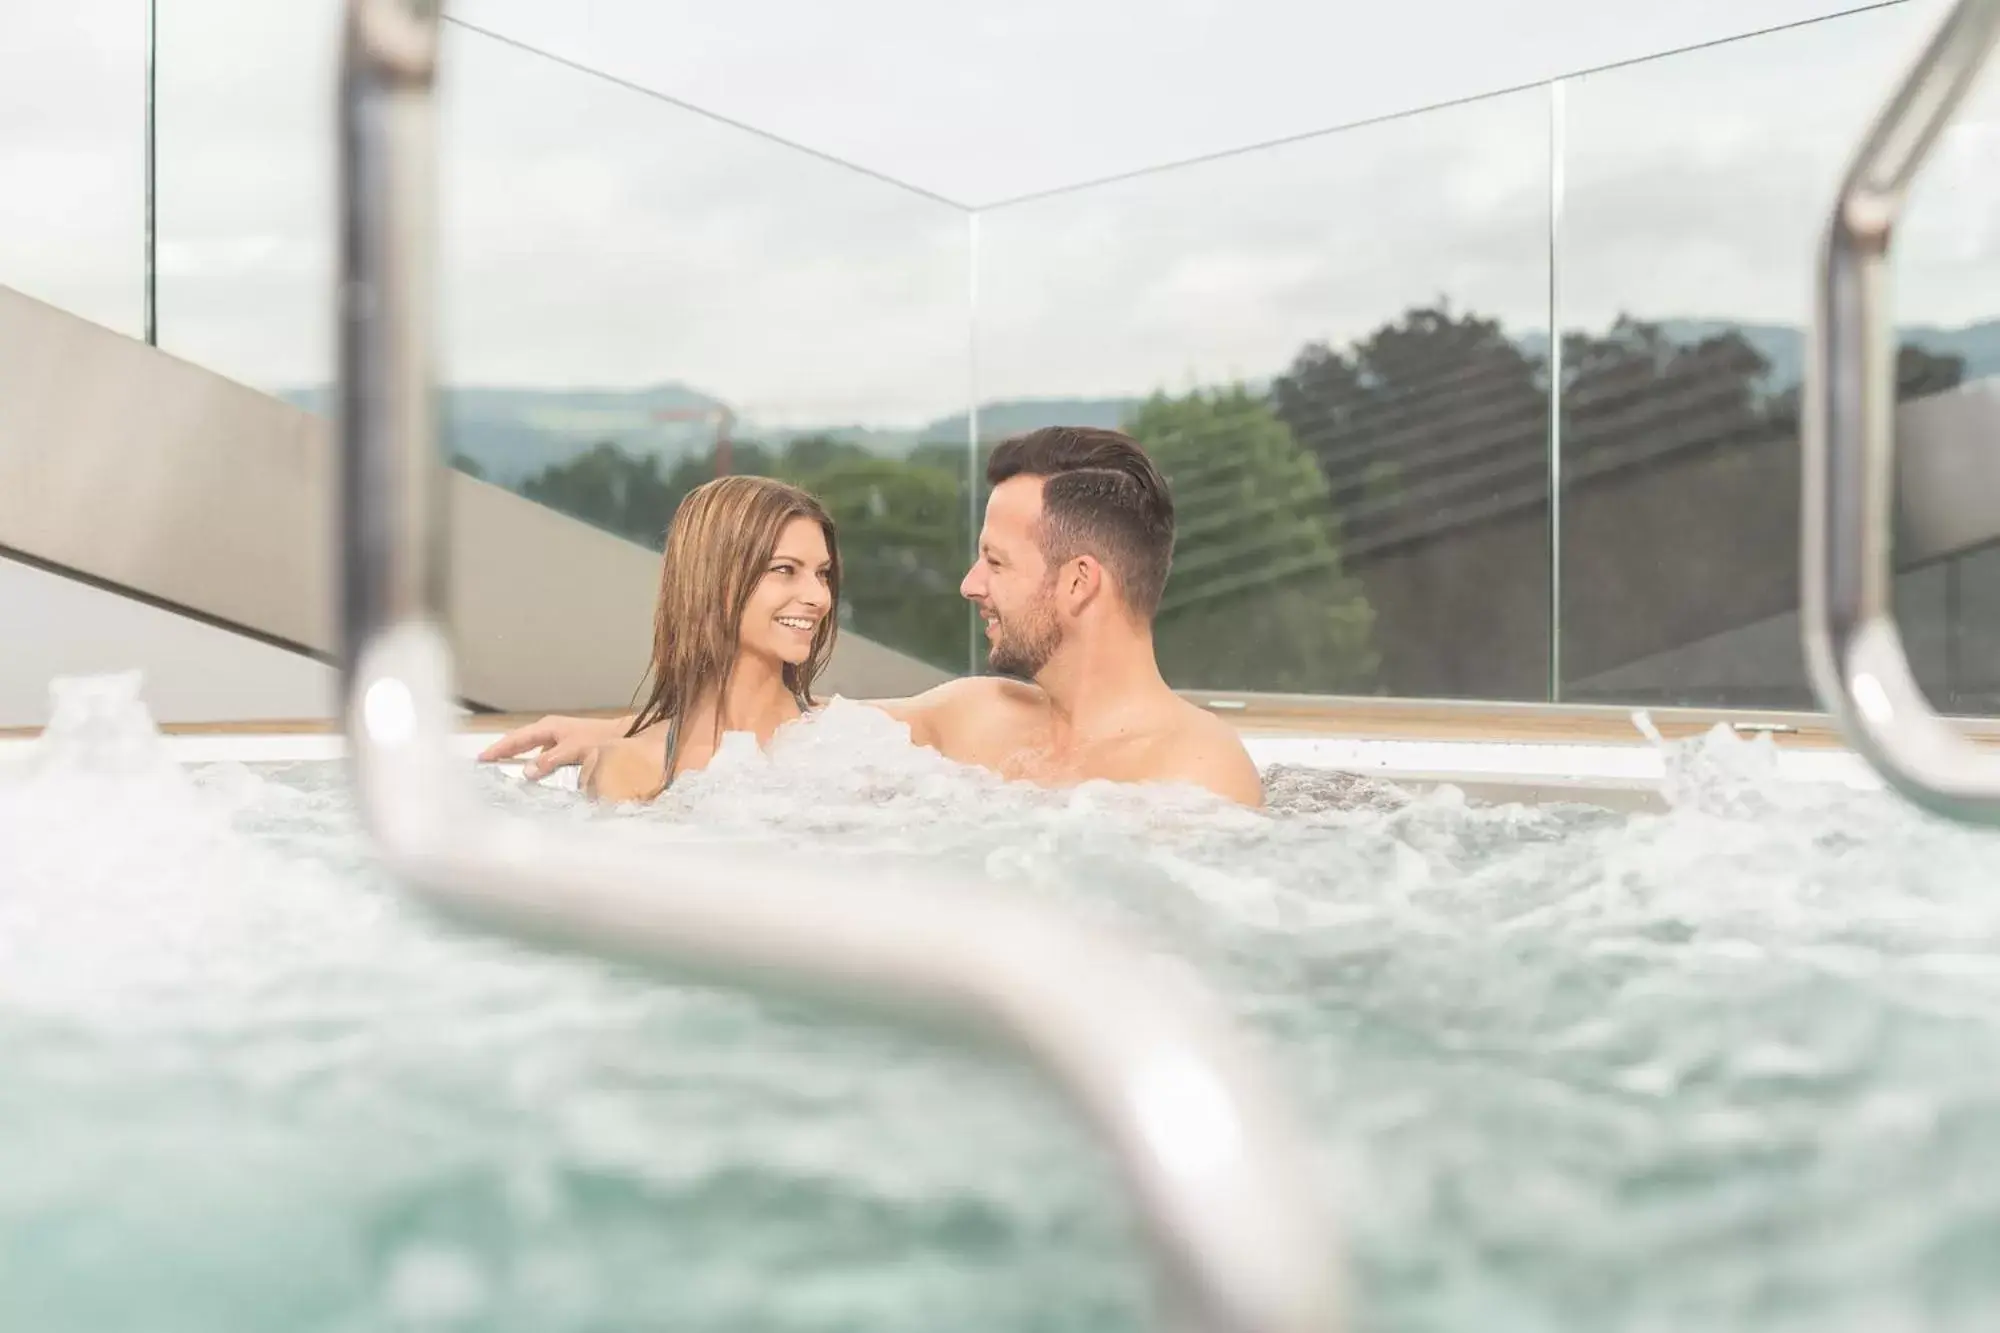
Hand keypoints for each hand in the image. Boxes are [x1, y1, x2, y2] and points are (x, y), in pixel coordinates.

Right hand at [477, 713, 630, 779]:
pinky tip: (533, 776)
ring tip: (502, 772)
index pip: (516, 739)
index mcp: (547, 727)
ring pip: (531, 750)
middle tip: (484, 766)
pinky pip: (543, 756)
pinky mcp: (566, 748)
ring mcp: (557, 739)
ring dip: (518, 759)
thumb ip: (550, 760)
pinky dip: (535, 764)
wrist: (624, 736)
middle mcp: (549, 730)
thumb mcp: (572, 749)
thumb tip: (526, 771)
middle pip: (520, 742)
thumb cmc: (598, 739)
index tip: (480, 759)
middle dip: (503, 752)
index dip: (498, 749)